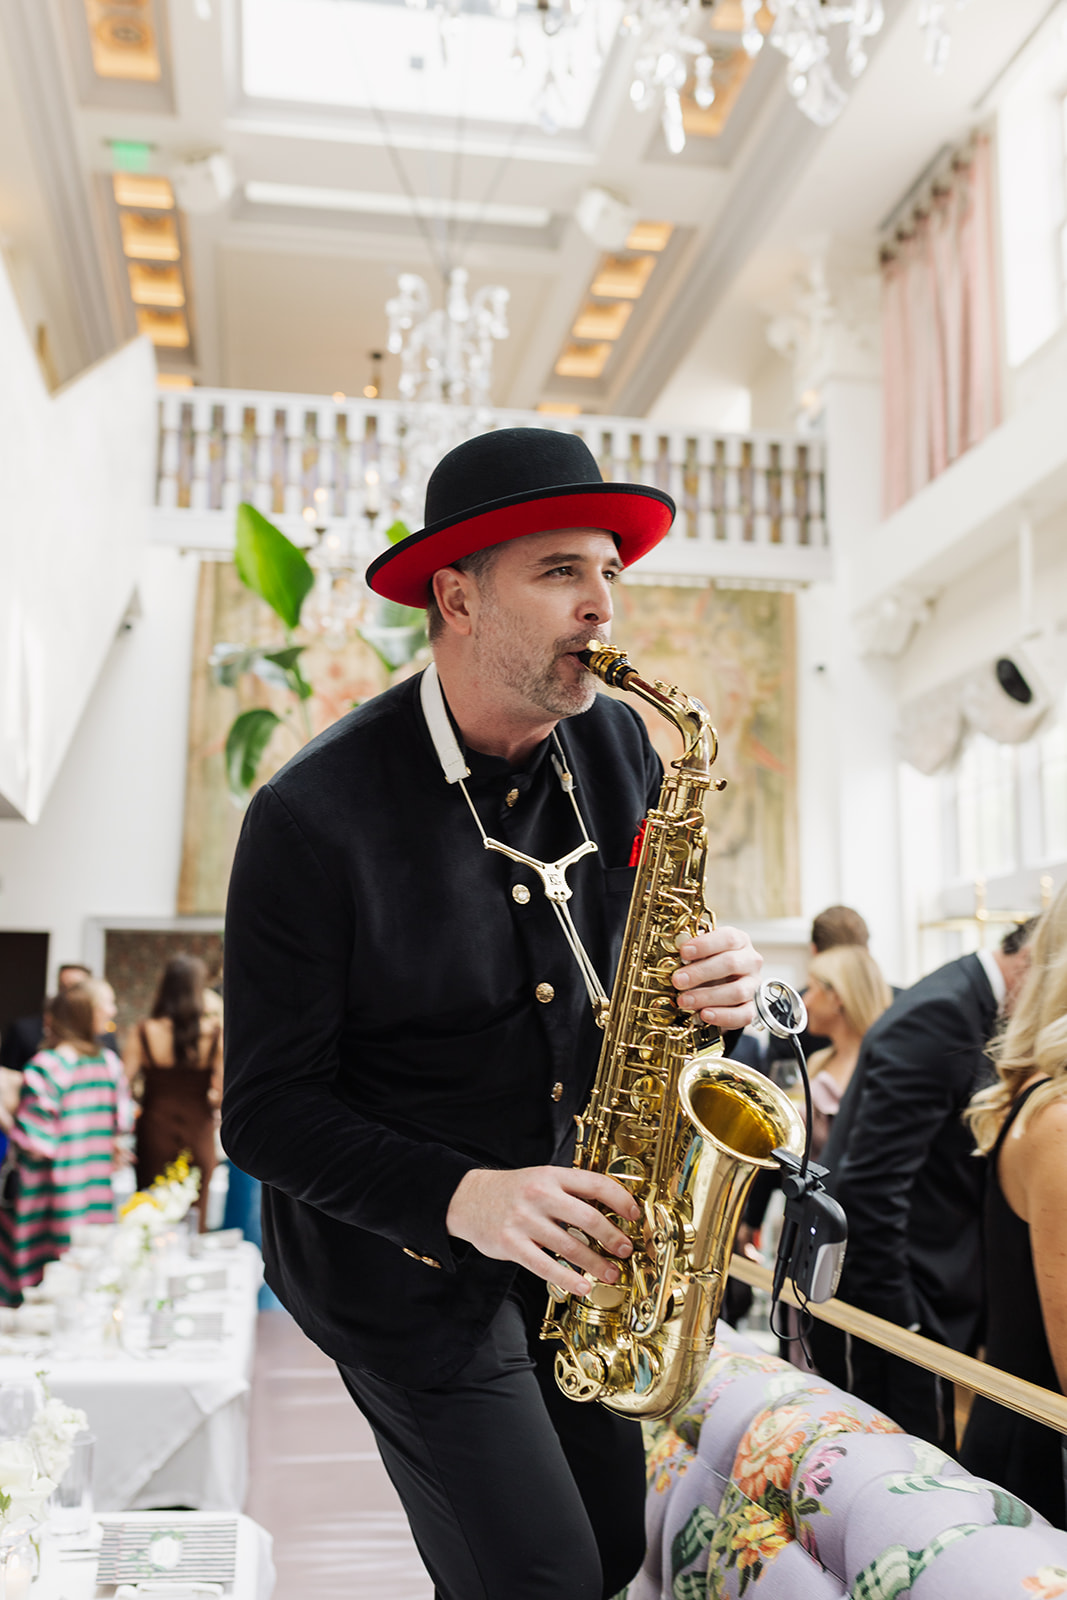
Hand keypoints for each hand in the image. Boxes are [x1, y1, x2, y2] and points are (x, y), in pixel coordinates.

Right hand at [446, 1166, 639, 1298]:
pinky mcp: (510, 1244)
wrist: (468, 1198)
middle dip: (613, 1237)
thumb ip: (571, 1192)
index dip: (621, 1200)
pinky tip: (581, 1287)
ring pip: (570, 1247)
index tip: (635, 1216)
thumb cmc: (514, 1192)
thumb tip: (612, 1212)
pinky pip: (545, 1266)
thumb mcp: (542, 1179)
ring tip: (609, 1274)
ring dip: (595, 1264)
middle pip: (588, 1218)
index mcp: (552, 1175)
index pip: (595, 1184)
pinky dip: (568, 1279)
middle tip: (625, 1250)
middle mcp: (540, 1195)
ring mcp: (524, 1220)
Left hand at [671, 925, 762, 1029]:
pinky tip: (705, 1015)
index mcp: (739, 941)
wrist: (723, 986)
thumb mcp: (702, 955)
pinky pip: (743, 1015)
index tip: (683, 952)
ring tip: (684, 1001)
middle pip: (731, 964)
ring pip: (737, 991)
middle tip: (678, 980)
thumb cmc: (709, 964)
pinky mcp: (753, 1008)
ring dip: (707, 997)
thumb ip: (691, 955)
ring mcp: (753, 985)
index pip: (728, 938)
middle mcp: (750, 961)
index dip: (705, 945)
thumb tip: (672, 959)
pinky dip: (723, 1016)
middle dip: (700, 973)